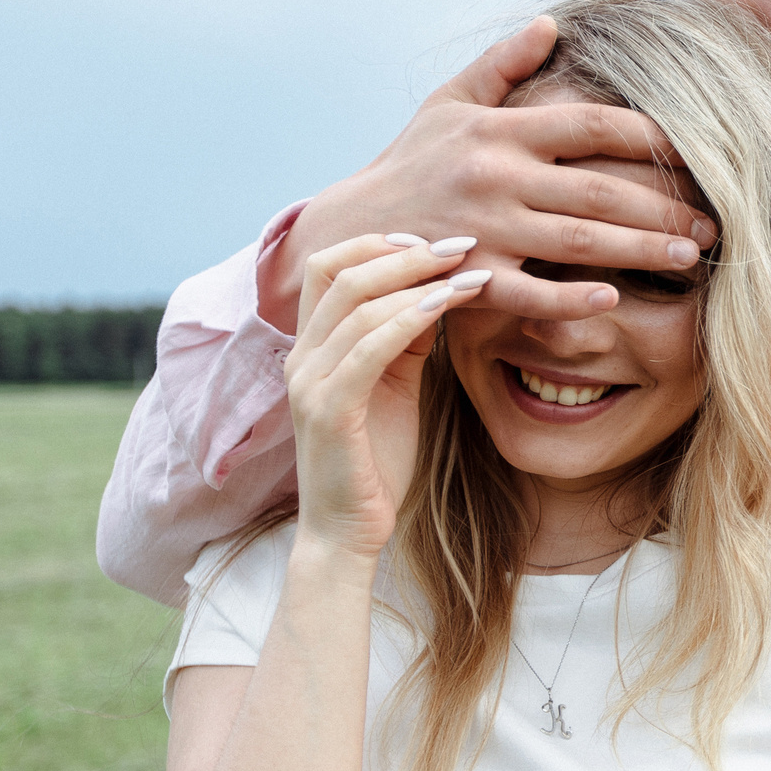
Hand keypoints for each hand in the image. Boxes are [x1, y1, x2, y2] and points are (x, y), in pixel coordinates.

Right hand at [260, 17, 716, 333]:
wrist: (351, 228)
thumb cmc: (412, 163)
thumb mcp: (449, 103)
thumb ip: (503, 65)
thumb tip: (551, 24)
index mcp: (499, 129)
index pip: (590, 124)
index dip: (649, 135)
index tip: (699, 149)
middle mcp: (495, 175)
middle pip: (599, 188)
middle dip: (664, 204)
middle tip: (717, 218)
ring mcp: (482, 227)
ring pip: (578, 240)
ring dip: (641, 249)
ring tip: (692, 255)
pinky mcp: (467, 275)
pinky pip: (528, 291)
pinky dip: (571, 298)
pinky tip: (614, 300)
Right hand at [286, 235, 484, 561]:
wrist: (348, 530)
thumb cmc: (375, 458)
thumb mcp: (395, 383)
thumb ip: (406, 337)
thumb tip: (439, 287)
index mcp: (312, 346)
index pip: (328, 266)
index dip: (379, 242)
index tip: (436, 240)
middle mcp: (300, 356)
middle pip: (338, 270)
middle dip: (404, 249)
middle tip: (462, 244)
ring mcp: (309, 382)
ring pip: (355, 302)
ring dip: (418, 279)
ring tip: (470, 271)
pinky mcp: (328, 411)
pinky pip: (367, 347)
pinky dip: (410, 318)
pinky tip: (449, 305)